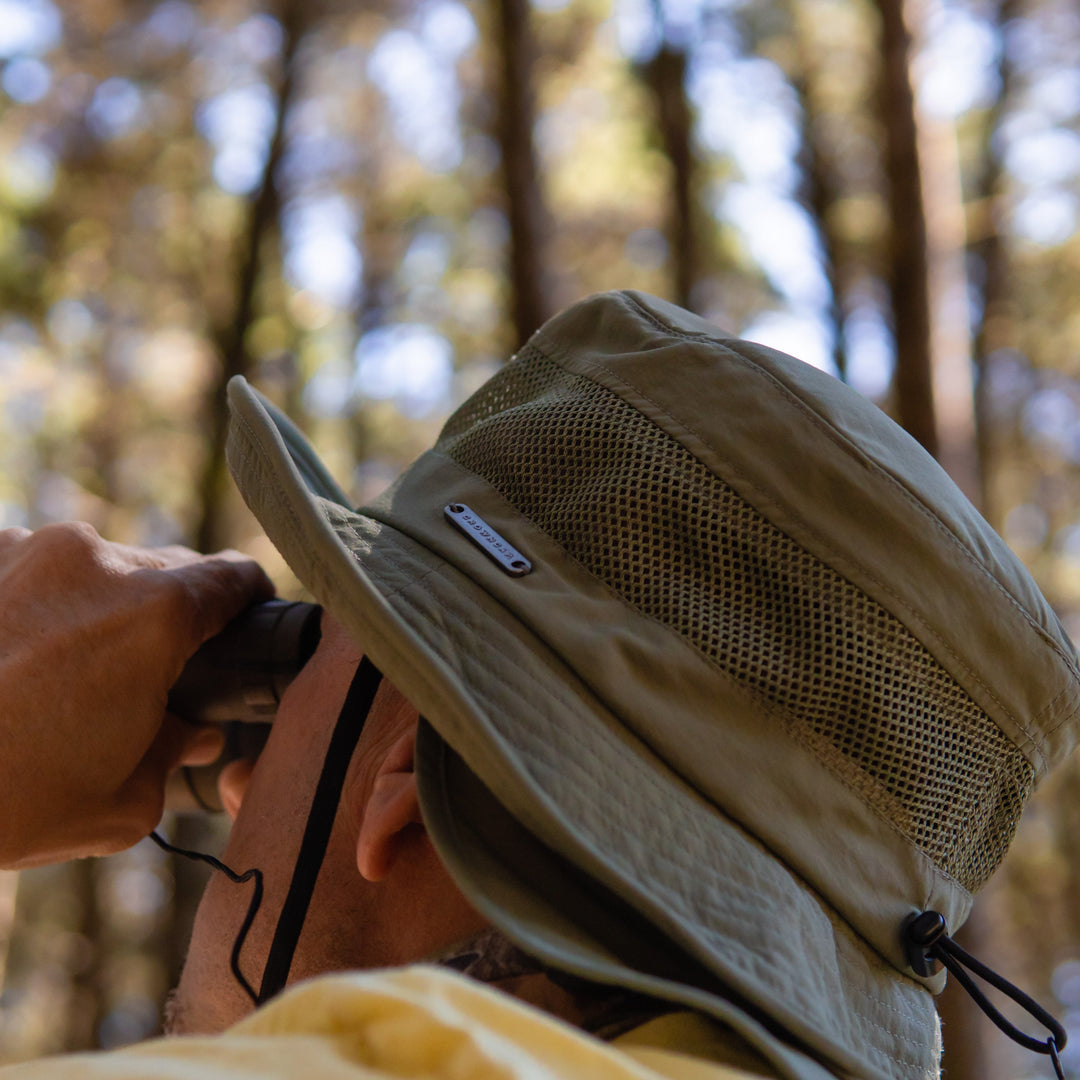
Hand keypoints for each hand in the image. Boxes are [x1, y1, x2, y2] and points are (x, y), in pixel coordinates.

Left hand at [0, 522, 273, 867]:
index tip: (245, 622)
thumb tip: (194, 733)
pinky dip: (39, 602)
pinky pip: (31, 568)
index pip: (236, 578)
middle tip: (150, 673)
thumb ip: (176, 753)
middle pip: (168, 569)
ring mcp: (24, 549)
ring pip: (96, 567)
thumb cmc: (7, 801)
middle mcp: (94, 561)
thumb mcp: (122, 801)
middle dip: (171, 615)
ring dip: (100, 606)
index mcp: (155, 613)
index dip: (251, 602)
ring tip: (66, 671)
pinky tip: (15, 657)